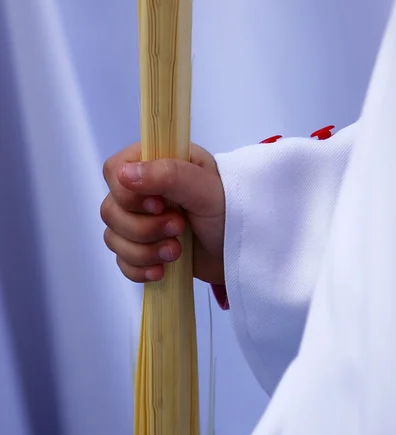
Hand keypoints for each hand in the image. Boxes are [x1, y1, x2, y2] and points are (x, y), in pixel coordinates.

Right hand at [101, 143, 224, 284]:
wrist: (247, 251)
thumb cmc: (233, 210)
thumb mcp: (206, 189)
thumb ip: (169, 175)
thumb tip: (125, 174)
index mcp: (157, 163)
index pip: (114, 170)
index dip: (128, 193)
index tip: (160, 205)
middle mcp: (144, 191)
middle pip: (111, 209)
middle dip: (143, 228)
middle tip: (179, 229)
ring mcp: (141, 221)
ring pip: (113, 238)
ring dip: (144, 251)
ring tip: (177, 252)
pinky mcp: (144, 249)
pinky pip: (122, 261)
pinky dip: (139, 269)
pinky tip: (163, 270)